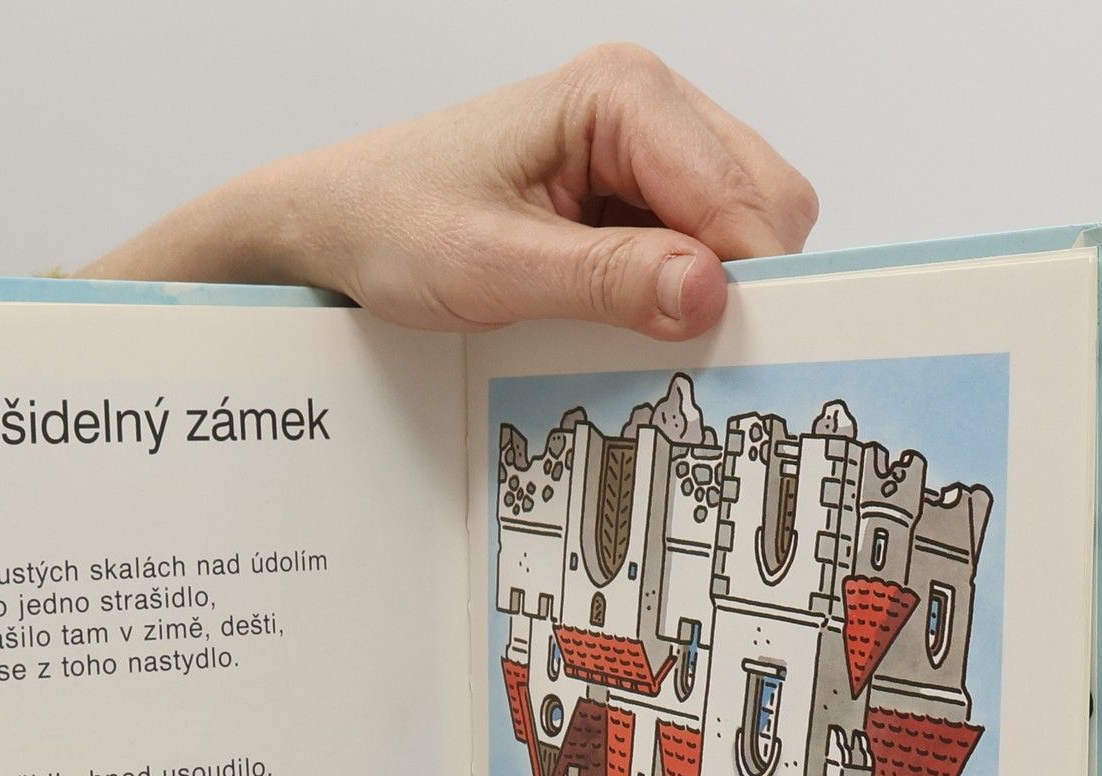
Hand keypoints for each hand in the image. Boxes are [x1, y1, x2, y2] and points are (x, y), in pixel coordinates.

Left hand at [81, 44, 817, 341]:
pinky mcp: (630, 190)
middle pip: (763, 204)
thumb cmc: (393, 223)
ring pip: (740, 228)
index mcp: (621, 94)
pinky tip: (631, 319)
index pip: (740, 193)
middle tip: (684, 354)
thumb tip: (707, 295)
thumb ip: (606, 281)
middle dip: (738, 284)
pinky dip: (680, 291)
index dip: (746, 281)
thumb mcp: (494, 269)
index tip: (731, 354)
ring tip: (643, 335)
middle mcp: (646, 104)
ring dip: (708, 290)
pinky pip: (697, 245)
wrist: (338, 224)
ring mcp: (644, 146)